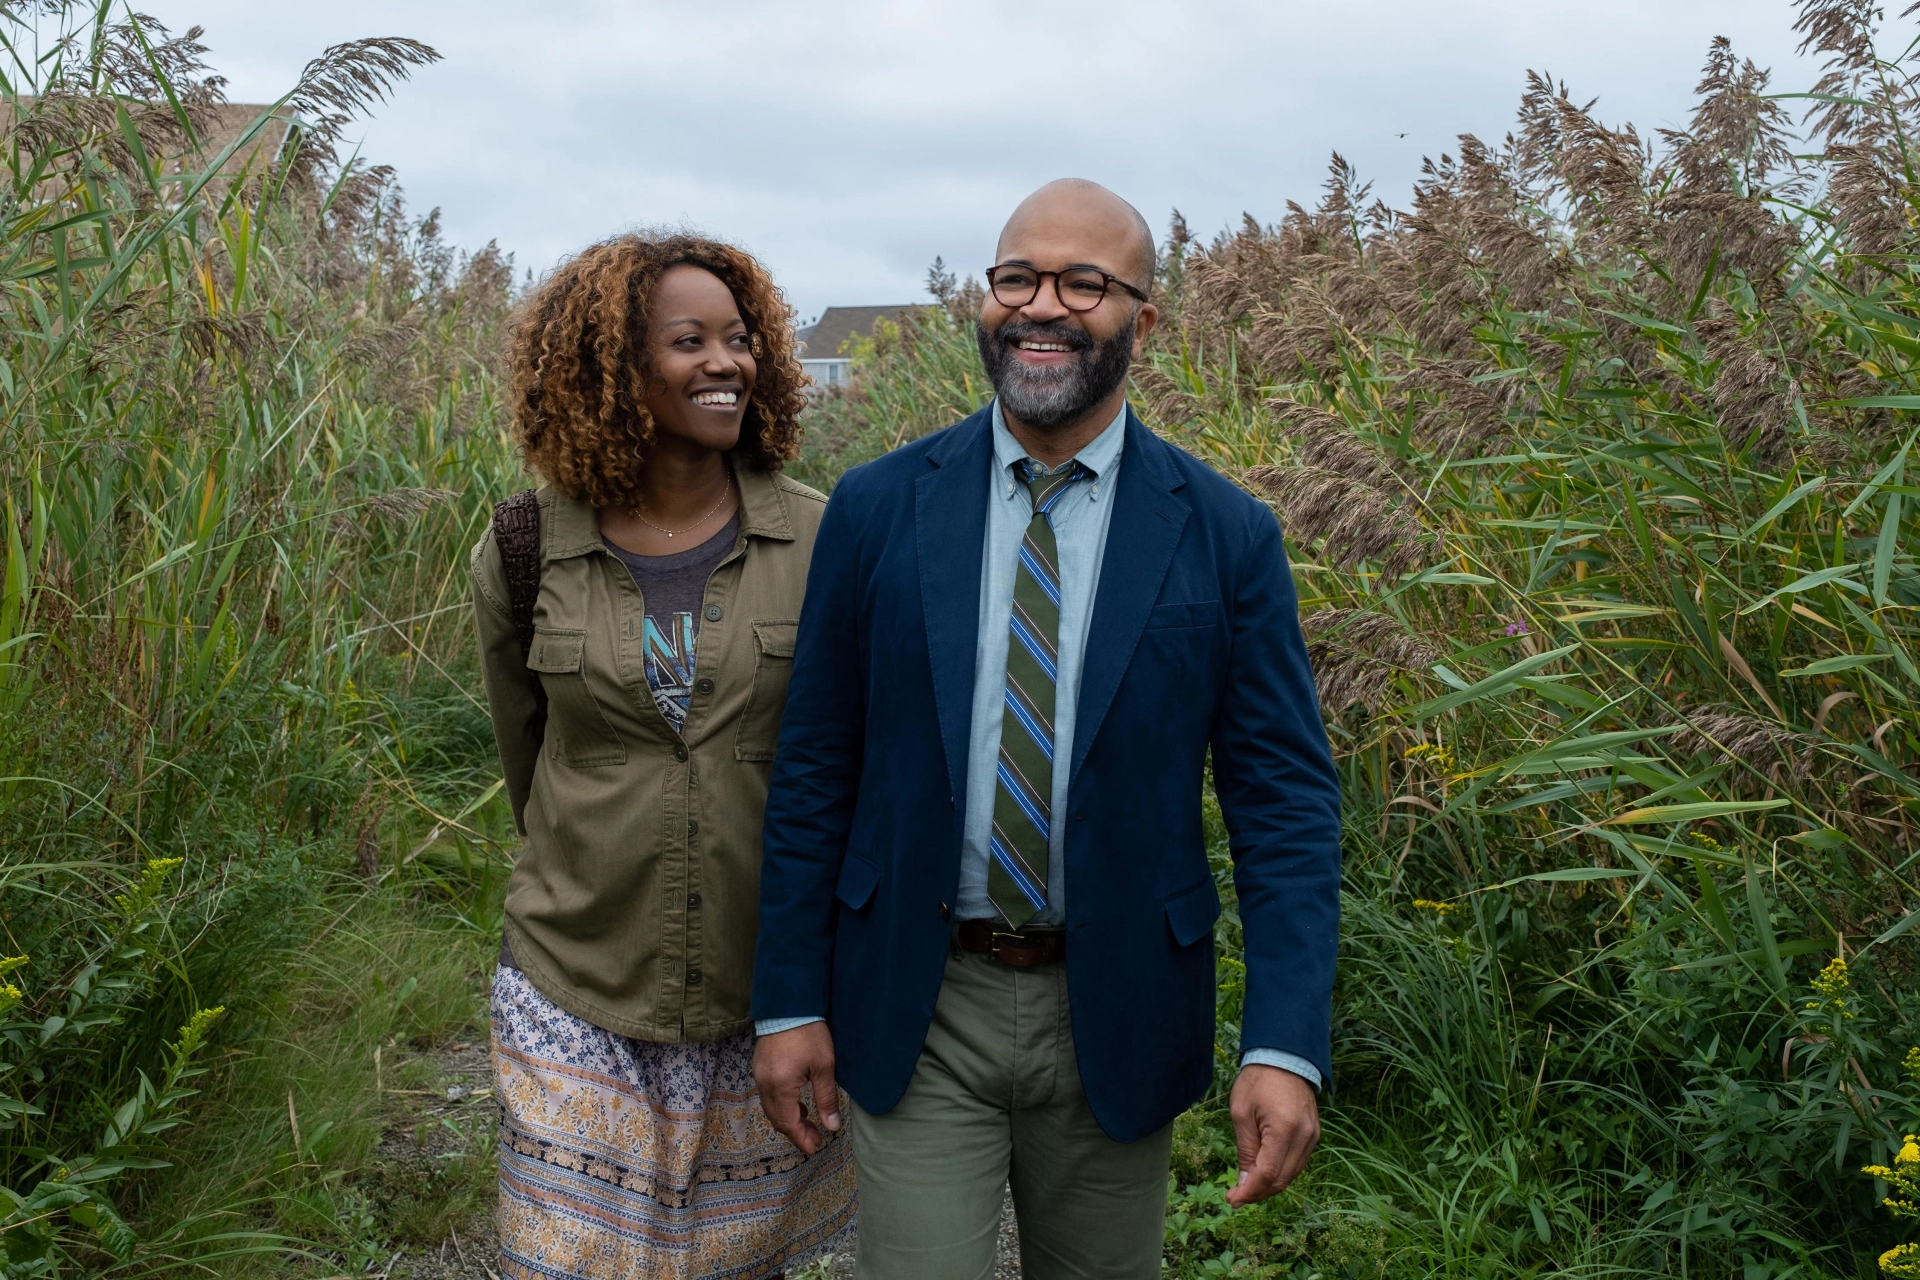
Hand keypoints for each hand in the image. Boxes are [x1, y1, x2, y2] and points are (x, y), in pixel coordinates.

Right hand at [753, 1022, 841, 1154]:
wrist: (788, 1004)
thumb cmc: (809, 1033)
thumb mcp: (824, 1066)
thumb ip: (826, 1099)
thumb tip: (831, 1126)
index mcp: (781, 1087)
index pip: (788, 1123)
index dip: (801, 1139)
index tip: (815, 1148)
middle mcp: (765, 1085)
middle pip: (777, 1119)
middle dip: (795, 1132)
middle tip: (815, 1138)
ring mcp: (759, 1075)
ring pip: (770, 1108)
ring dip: (788, 1118)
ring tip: (809, 1121)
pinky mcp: (759, 1067)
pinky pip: (768, 1095)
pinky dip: (782, 1104)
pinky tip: (797, 1102)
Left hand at [1226, 1064, 1319, 1205]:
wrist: (1284, 1057)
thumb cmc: (1258, 1081)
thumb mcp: (1241, 1113)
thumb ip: (1245, 1150)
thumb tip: (1245, 1181)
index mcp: (1285, 1129)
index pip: (1268, 1173)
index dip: (1250, 1191)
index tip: (1232, 1199)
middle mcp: (1304, 1137)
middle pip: (1282, 1179)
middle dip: (1259, 1192)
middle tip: (1237, 1196)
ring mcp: (1313, 1136)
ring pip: (1292, 1174)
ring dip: (1270, 1185)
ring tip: (1248, 1187)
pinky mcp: (1314, 1135)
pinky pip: (1298, 1162)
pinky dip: (1281, 1172)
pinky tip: (1264, 1172)